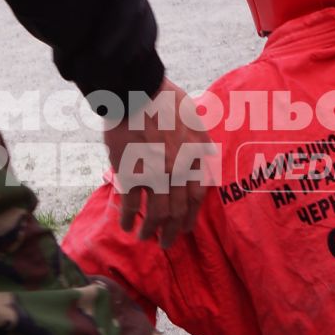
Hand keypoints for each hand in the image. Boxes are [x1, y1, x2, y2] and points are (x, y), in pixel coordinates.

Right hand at [102, 77, 212, 248]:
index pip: (196, 197)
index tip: (184, 227)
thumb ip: (202, 143)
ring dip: (150, 230)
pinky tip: (125, 227)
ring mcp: (155, 175)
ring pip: (156, 214)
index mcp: (194, 159)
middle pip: (177, 211)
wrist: (136, 92)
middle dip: (171, 231)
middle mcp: (178, 172)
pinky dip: (128, 219)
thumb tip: (208, 158)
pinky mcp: (131, 174)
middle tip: (165, 242)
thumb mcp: (195, 120)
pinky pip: (131, 204)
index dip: (190, 216)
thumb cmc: (165, 100)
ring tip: (144, 237)